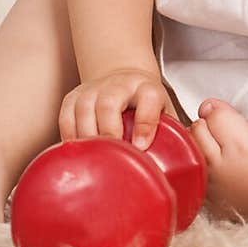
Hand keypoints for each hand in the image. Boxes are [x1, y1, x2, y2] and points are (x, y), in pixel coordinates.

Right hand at [58, 69, 176, 150]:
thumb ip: (172, 134)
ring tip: (94, 161)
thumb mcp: (164, 110)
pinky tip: (78, 155)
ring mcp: (93, 88)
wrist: (124, 75)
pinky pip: (65, 117)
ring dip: (88, 138)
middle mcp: (119, 84)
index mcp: (147, 88)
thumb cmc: (147, 102)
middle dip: (109, 133)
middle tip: (112, 158)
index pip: (148, 100)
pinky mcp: (74, 96)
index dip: (145, 124)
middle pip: (109, 105)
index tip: (141, 146)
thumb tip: (182, 171)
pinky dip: (69, 137)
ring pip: (83, 111)